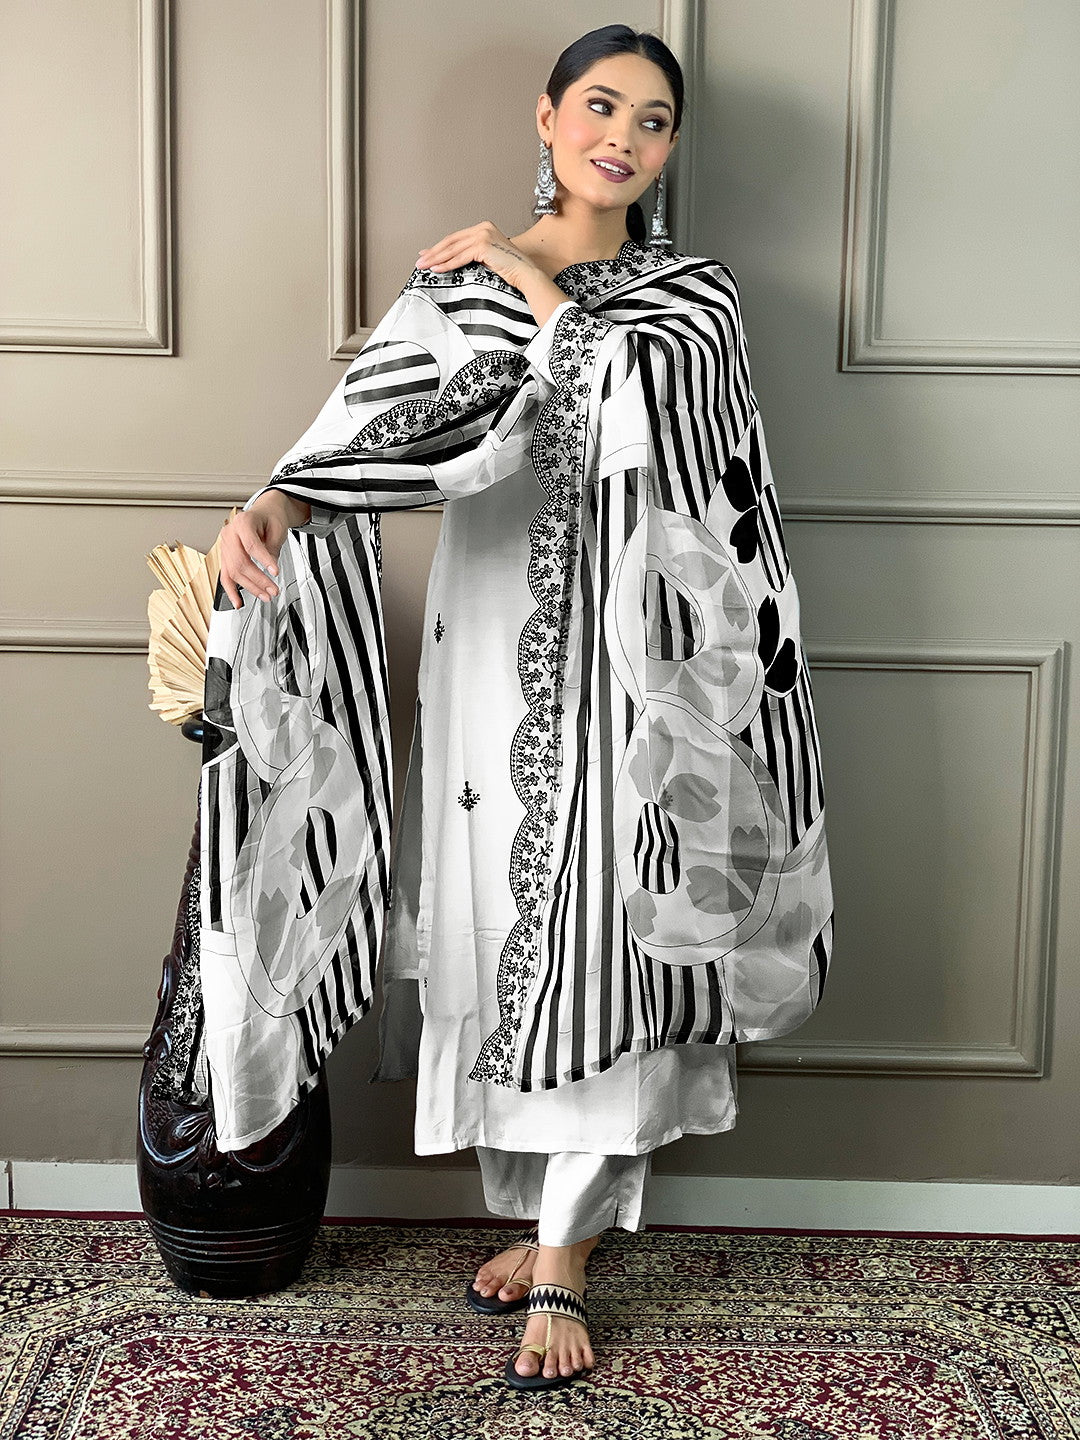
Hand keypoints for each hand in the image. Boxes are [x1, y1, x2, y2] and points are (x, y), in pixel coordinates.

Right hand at [216, 491, 305, 609]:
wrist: (264, 513)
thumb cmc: (270, 518)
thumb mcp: (277, 529)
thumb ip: (272, 549)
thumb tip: (270, 571)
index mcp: (242, 522)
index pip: (251, 545)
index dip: (264, 560)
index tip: (275, 572)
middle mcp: (229, 533)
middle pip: (240, 562)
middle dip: (258, 580)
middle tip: (273, 590)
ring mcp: (225, 546)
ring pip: (233, 572)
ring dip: (250, 587)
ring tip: (265, 596)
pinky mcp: (225, 557)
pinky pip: (225, 576)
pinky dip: (231, 591)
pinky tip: (238, 602)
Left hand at [417, 222, 537, 289]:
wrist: (526, 274)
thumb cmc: (510, 270)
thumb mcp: (488, 258)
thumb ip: (473, 255)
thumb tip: (453, 260)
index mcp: (484, 228)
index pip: (456, 238)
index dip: (440, 247)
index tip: (427, 254)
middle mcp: (483, 228)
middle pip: (452, 241)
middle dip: (434, 252)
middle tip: (420, 261)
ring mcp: (483, 235)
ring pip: (453, 249)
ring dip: (436, 258)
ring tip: (424, 266)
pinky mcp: (483, 245)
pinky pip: (460, 257)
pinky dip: (447, 264)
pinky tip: (437, 269)